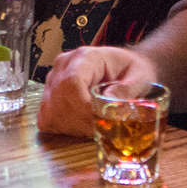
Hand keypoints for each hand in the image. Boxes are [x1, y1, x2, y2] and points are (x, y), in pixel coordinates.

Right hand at [37, 45, 159, 136]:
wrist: (124, 68)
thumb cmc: (132, 71)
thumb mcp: (140, 77)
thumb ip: (127, 91)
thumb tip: (110, 107)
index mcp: (86, 57)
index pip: (71, 82)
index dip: (83, 107)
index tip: (100, 121)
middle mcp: (63, 66)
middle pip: (59, 100)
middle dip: (80, 122)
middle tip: (101, 130)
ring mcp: (52, 81)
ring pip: (50, 112)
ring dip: (72, 127)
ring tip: (93, 128)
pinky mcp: (49, 96)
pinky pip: (46, 119)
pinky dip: (62, 128)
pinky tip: (80, 127)